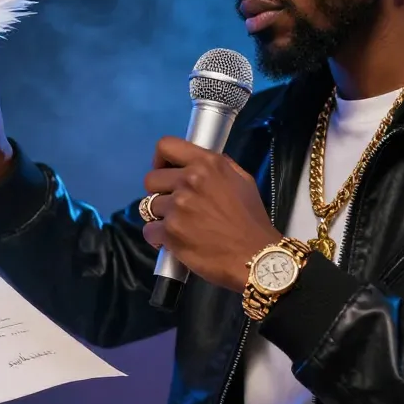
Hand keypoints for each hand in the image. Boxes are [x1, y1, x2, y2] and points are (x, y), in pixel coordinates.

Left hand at [141, 136, 281, 292]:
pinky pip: (149, 230)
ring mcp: (177, 206)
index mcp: (207, 164)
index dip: (160, 160)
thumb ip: (220, 167)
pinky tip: (173, 241)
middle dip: (159, 192)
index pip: (166, 145)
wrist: (255, 258)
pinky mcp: (169, 231)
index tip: (164, 172)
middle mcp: (189, 180)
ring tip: (179, 226)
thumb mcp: (243, 181)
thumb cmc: (252, 221)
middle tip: (174, 205)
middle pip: (151, 179)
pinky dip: (158, 237)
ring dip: (161, 216)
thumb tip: (200, 163)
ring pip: (149, 206)